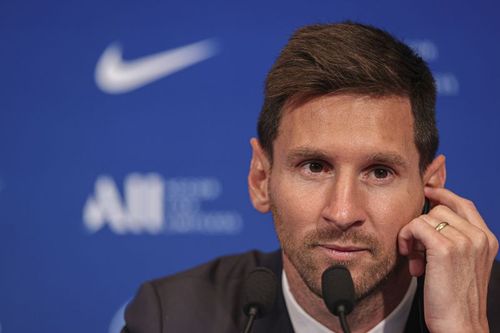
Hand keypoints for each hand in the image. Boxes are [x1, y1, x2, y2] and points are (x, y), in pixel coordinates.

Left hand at [398, 187, 498, 332]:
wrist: (460, 325)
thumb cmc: (455, 298)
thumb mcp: (460, 263)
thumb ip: (452, 240)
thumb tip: (427, 220)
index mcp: (487, 239)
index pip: (463, 203)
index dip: (442, 195)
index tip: (426, 194)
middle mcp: (479, 237)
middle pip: (439, 209)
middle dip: (422, 226)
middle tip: (417, 250)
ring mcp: (465, 241)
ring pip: (426, 217)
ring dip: (413, 235)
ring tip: (416, 260)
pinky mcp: (446, 249)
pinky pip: (416, 227)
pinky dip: (406, 238)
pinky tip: (410, 258)